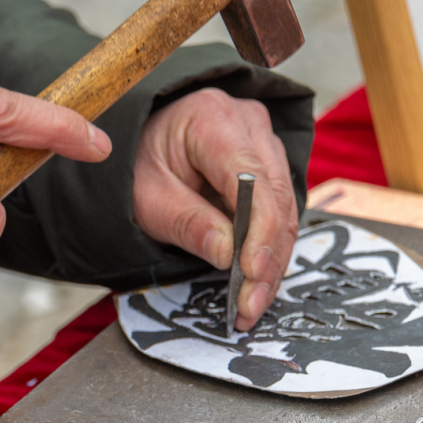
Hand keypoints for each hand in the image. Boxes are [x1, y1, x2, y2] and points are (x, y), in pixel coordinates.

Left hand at [132, 88, 296, 330]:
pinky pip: (280, 211)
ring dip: (272, 261)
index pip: (251, 177)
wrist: (136, 146)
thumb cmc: (136, 165)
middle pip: (277, 196)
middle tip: (249, 305)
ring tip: (251, 304)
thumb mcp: (146, 197)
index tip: (250, 271)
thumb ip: (186, 223)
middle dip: (266, 257)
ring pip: (286, 208)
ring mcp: (263, 141)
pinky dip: (269, 251)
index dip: (259, 229)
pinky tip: (256, 284)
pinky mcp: (269, 165)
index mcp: (212, 118)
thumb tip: (228, 255)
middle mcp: (248, 123)